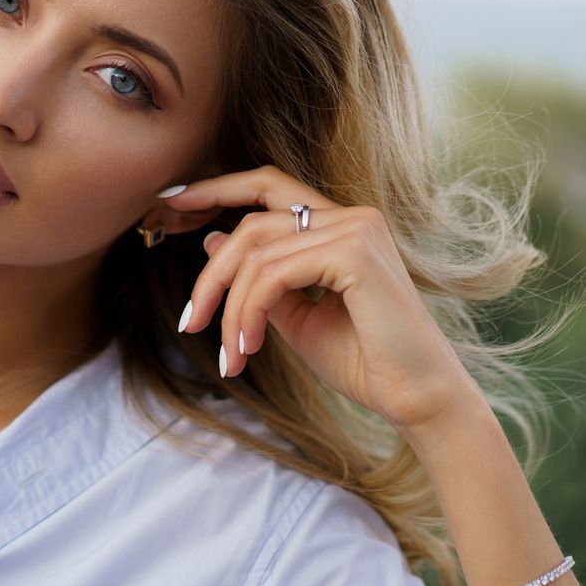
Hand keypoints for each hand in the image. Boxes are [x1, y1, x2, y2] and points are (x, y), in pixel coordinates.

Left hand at [163, 165, 479, 432]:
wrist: (415, 399)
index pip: (267, 187)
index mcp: (341, 225)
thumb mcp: (295, 317)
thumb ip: (259, 279)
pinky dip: (249, 312)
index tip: (170, 200)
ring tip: (231, 355)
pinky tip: (250, 347)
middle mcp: (351, 216)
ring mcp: (356, 229)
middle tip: (189, 322)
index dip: (217, 187)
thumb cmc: (364, 362)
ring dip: (231, 309)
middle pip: (250, 223)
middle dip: (211, 274)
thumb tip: (213, 239)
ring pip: (255, 254)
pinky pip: (272, 274)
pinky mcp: (354, 253)